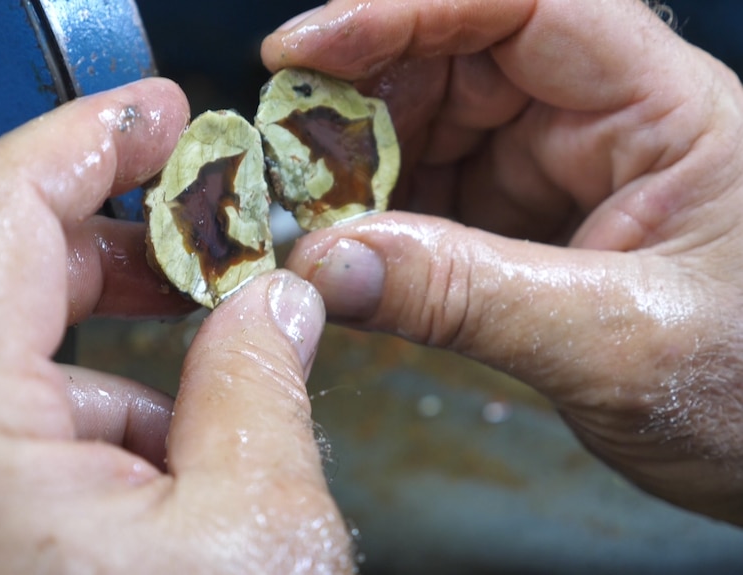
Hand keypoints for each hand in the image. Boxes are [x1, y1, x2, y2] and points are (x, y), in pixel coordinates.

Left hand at [0, 79, 351, 572]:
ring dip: (103, 349)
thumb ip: (260, 387)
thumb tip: (273, 305)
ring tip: (202, 387)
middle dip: (105, 243)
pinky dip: (80, 420)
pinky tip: (155, 461)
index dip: (87, 140)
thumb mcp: (256, 528)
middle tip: (191, 234)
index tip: (157, 118)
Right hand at [264, 0, 742, 523]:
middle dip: (359, 109)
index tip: (303, 52)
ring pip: (430, 138)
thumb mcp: (619, 344)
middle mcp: (598, 127)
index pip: (522, 6)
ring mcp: (556, 179)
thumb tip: (326, 264)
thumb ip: (471, 298)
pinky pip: (432, 206)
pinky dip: (378, 229)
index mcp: (657, 109)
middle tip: (283, 167)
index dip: (405, 11)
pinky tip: (344, 257)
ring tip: (305, 224)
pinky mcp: (524, 232)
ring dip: (358, 175)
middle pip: (455, 68)